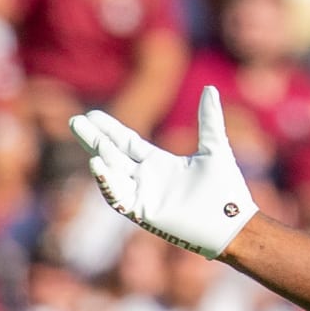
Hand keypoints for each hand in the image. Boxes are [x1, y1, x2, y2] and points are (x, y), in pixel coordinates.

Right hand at [69, 87, 258, 258]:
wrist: (234, 222)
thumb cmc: (227, 190)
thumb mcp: (215, 148)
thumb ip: (209, 119)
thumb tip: (209, 88)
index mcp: (159, 163)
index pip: (127, 142)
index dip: (109, 129)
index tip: (92, 114)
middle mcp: (147, 178)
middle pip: (113, 155)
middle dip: (94, 139)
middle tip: (75, 121)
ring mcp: (143, 195)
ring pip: (113, 173)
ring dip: (99, 157)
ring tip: (87, 139)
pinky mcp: (144, 212)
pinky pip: (119, 197)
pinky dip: (108, 182)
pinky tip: (98, 164)